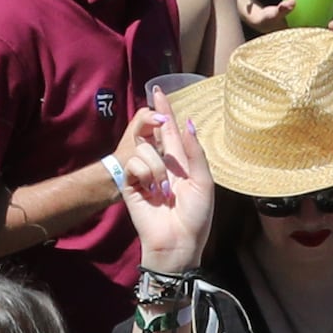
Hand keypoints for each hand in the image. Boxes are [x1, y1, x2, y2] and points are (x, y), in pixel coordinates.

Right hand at [122, 101, 219, 274]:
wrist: (177, 242)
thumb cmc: (196, 216)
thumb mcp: (203, 182)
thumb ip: (195, 152)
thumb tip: (188, 123)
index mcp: (180, 162)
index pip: (171, 130)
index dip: (165, 111)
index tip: (158, 90)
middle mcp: (161, 164)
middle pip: (151, 133)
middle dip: (151, 123)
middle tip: (156, 116)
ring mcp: (143, 173)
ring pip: (143, 148)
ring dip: (156, 168)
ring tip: (164, 191)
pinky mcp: (130, 184)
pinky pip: (133, 164)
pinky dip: (145, 175)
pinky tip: (152, 193)